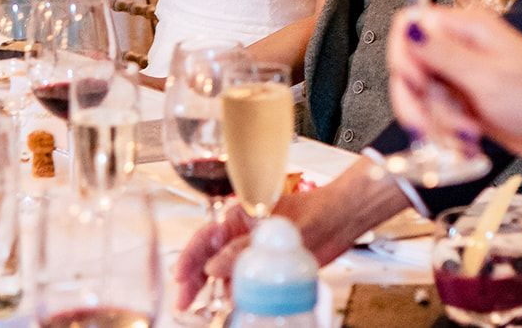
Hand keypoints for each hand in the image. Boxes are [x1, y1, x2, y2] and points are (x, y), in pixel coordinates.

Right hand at [173, 170, 407, 308]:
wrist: (342, 221)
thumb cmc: (314, 213)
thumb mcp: (275, 232)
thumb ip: (243, 250)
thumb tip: (214, 268)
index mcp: (239, 216)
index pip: (206, 236)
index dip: (189, 257)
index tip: (179, 277)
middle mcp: (242, 233)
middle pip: (209, 256)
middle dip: (194, 278)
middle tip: (184, 302)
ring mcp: (254, 251)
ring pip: (225, 272)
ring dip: (213, 289)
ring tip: (204, 308)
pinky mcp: (267, 266)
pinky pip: (245, 282)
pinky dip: (235, 294)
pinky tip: (232, 305)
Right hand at [386, 6, 521, 166]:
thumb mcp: (488, 77)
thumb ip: (442, 53)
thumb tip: (410, 26)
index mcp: (468, 28)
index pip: (411, 24)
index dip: (403, 53)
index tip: (413, 82)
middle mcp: (460, 48)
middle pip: (409, 64)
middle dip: (415, 99)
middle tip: (424, 126)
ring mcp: (461, 76)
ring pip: (421, 94)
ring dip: (435, 120)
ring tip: (465, 133)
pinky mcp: (464, 102)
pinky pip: (436, 114)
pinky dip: (445, 131)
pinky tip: (468, 140)